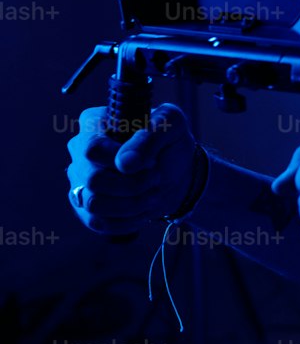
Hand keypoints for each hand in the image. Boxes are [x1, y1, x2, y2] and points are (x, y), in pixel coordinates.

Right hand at [66, 104, 199, 235]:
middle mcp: (79, 149)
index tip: (150, 162)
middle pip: (93, 179)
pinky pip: (96, 222)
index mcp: (95, 122)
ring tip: (152, 193)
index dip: (121, 162)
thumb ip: (151, 136)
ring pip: (93, 204)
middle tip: (156, 177)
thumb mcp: (171, 125)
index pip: (92, 148)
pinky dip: (127, 220)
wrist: (176, 172)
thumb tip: (125, 163)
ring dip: (132, 204)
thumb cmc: (170, 141)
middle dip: (133, 185)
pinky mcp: (84, 205)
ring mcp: (79, 178)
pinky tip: (143, 209)